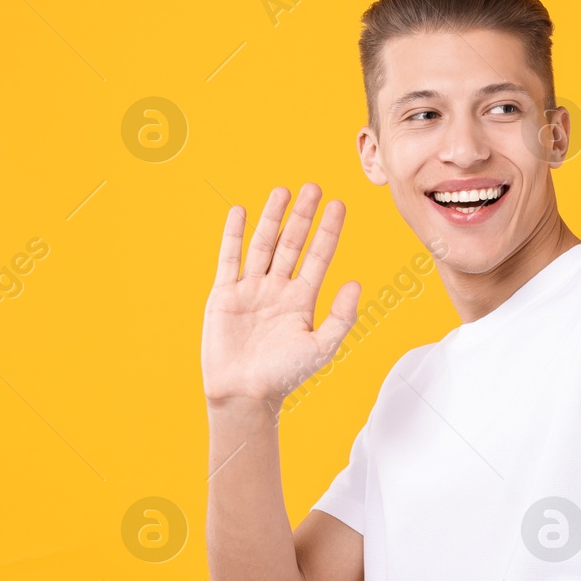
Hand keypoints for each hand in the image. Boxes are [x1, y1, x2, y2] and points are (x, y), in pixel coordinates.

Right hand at [201, 184, 360, 410]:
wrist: (245, 393)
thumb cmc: (285, 375)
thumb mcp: (322, 346)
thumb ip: (341, 316)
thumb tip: (356, 283)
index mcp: (303, 299)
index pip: (319, 256)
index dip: (329, 230)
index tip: (339, 205)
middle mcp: (278, 288)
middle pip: (293, 243)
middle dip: (303, 216)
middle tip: (314, 187)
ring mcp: (251, 289)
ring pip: (263, 245)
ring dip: (272, 217)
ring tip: (283, 191)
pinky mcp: (224, 294)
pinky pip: (230, 259)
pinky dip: (234, 235)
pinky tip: (241, 212)